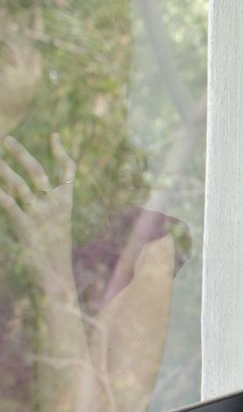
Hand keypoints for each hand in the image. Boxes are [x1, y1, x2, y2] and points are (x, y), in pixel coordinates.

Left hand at [0, 134, 76, 275]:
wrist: (55, 276)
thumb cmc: (53, 251)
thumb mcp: (56, 225)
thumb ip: (45, 205)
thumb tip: (29, 189)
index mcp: (65, 202)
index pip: (67, 171)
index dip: (61, 152)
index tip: (55, 135)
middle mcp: (54, 205)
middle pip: (38, 172)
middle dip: (21, 154)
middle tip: (7, 139)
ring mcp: (40, 215)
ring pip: (20, 185)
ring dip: (4, 170)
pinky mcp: (25, 227)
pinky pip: (9, 205)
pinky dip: (0, 194)